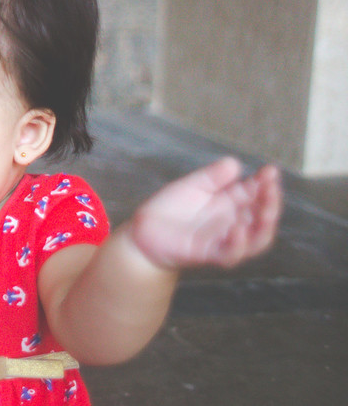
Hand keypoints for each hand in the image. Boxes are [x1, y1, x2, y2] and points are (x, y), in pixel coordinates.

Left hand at [130, 157, 281, 269]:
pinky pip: (229, 253)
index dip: (266, 182)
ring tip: (266, 209)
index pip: (257, 193)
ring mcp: (223, 240)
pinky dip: (238, 244)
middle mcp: (233, 222)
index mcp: (232, 203)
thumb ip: (212, 177)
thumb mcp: (192, 186)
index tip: (270, 170)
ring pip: (256, 239)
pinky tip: (238, 228)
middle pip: (262, 217)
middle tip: (271, 187)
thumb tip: (234, 163)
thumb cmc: (171, 207)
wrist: (145, 230)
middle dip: (271, 202)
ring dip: (264, 226)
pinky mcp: (208, 254)